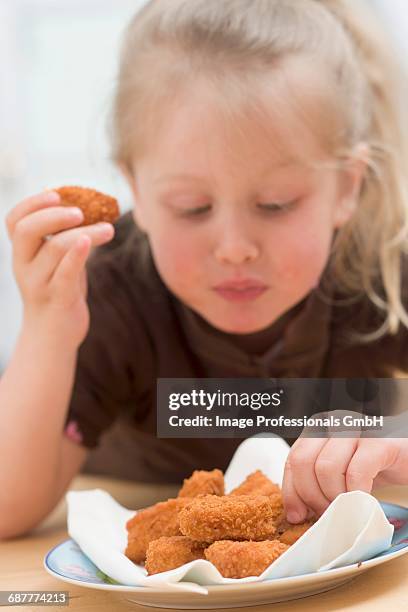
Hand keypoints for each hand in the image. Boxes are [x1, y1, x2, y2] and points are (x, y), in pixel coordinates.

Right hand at [6, 190, 114, 344]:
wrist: (53, 338)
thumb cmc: (59, 294)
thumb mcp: (56, 263)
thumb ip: (62, 239)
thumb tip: (86, 206)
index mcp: (22, 254)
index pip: (14, 220)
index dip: (32, 203)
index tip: (56, 193)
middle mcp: (24, 266)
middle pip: (27, 230)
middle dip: (53, 214)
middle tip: (81, 211)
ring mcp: (38, 284)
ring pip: (54, 248)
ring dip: (85, 232)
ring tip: (109, 229)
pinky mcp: (57, 299)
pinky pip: (65, 273)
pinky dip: (78, 254)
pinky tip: (91, 239)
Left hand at [282, 437, 407, 522]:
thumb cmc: (372, 464)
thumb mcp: (337, 473)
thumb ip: (314, 484)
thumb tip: (295, 513)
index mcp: (317, 429)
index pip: (292, 459)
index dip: (292, 491)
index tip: (297, 515)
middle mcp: (332, 423)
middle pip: (303, 462)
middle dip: (312, 496)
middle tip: (328, 513)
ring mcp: (355, 429)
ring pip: (326, 468)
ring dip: (334, 497)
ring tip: (346, 507)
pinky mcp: (379, 442)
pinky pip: (356, 472)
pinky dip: (356, 493)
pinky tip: (363, 500)